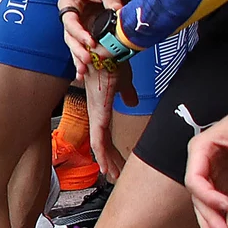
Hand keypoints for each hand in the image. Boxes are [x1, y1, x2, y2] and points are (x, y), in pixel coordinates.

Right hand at [58, 0, 128, 73]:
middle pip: (70, 36)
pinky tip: (85, 72)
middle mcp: (72, 15)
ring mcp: (81, 24)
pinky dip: (86, 57)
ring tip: (83, 72)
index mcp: (70, 3)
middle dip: (77, 50)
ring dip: (79, 58)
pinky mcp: (91, 29)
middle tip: (87, 61)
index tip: (91, 42)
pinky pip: (87, 45)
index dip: (79, 33)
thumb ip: (112, 2)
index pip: (70, 21)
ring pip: (76, 44)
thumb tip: (119, 15)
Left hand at [83, 59, 130, 180]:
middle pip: (102, 143)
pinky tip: (105, 166)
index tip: (115, 161)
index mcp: (101, 109)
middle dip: (110, 159)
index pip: (105, 134)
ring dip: (107, 161)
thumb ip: (128, 94)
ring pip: (98, 145)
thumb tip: (131, 103)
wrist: (109, 53)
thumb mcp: (124, 83)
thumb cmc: (114, 63)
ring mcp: (95, 115)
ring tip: (112, 174)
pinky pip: (97, 139)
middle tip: (115, 174)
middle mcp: (95, 114)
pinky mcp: (98, 114)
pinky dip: (102, 154)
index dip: (110, 149)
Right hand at [185, 89, 227, 227]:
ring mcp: (210, 175)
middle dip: (208, 217)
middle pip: (197, 196)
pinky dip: (215, 221)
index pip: (195, 178)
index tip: (227, 206)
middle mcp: (201, 164)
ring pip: (203, 204)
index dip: (208, 195)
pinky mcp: (221, 183)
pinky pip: (214, 205)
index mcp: (201, 150)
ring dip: (208, 224)